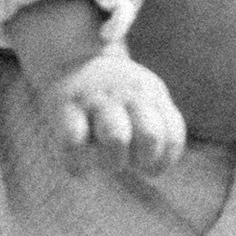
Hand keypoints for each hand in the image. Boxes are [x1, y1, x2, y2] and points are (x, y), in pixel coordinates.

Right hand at [43, 47, 186, 178]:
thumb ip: (158, 135)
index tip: (145, 161)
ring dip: (112, 161)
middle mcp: (127, 94)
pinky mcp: (64, 106)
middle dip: (141, 160)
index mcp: (151, 96)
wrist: (70, 58)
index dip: (161, 160)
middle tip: (126, 159)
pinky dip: (75, 162)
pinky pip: (72, 141)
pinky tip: (78, 166)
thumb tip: (152, 177)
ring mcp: (96, 99)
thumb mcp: (144, 104)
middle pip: (150, 136)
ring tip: (103, 163)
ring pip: (116, 138)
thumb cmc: (114, 99)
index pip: (171, 137)